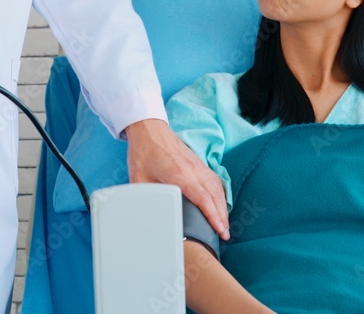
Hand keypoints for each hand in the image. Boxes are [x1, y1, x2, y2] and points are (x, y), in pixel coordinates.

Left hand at [124, 119, 229, 239]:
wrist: (149, 129)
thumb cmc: (144, 152)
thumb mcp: (138, 178)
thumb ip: (144, 198)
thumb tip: (144, 215)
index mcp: (179, 174)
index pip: (203, 198)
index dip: (213, 216)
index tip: (220, 229)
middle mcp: (193, 169)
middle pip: (215, 195)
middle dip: (222, 216)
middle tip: (225, 234)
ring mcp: (198, 165)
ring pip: (217, 188)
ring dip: (223, 206)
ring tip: (224, 224)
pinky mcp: (198, 162)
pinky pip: (215, 180)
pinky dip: (221, 193)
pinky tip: (221, 203)